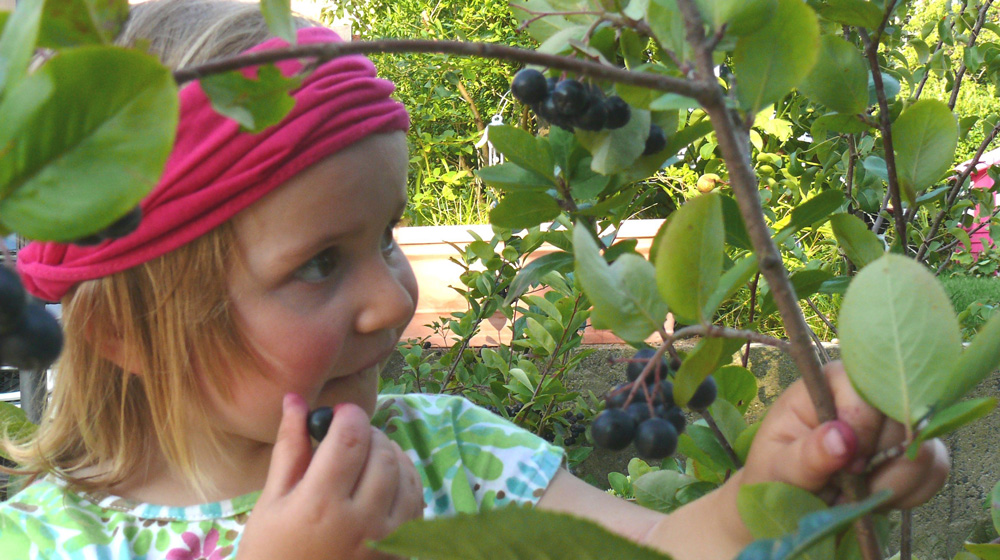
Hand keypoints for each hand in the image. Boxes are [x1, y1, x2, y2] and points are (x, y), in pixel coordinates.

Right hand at [237, 394, 423, 559]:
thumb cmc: (272, 552)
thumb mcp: (271, 501)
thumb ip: (289, 448)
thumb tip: (295, 399)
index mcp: (320, 504)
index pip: (351, 438)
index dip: (349, 415)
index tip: (339, 414)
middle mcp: (360, 520)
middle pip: (382, 453)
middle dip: (368, 433)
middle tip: (349, 436)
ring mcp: (386, 538)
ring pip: (404, 474)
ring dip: (389, 453)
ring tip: (366, 455)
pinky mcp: (400, 550)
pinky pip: (416, 503)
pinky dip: (405, 480)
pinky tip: (385, 479)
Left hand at [739, 360, 949, 508]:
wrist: (790, 500)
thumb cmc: (776, 475)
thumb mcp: (780, 468)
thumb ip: (807, 454)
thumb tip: (842, 438)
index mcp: (829, 383)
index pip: (867, 391)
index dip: (863, 432)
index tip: (846, 464)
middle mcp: (868, 392)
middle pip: (902, 417)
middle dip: (878, 463)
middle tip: (847, 484)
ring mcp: (895, 419)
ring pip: (925, 445)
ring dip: (893, 483)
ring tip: (857, 493)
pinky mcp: (914, 445)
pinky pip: (935, 468)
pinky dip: (910, 493)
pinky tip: (876, 497)